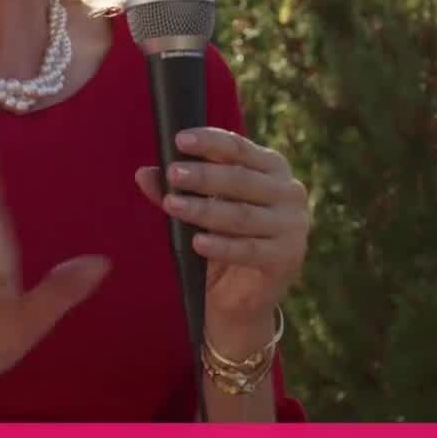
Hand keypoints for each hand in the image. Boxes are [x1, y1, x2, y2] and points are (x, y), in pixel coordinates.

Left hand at [135, 128, 309, 355]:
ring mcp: (293, 226)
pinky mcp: (287, 258)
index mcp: (272, 169)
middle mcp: (289, 192)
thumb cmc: (223, 241)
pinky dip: (222, 246)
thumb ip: (177, 191)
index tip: (179, 140)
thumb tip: (144, 173)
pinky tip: (197, 242)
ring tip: (173, 206)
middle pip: (242, 179)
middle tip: (172, 174)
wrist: (242, 298)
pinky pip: (249, 250)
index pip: (240, 148)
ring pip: (242, 214)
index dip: (210, 141)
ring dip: (205, 210)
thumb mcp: (199, 210)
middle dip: (204, 176)